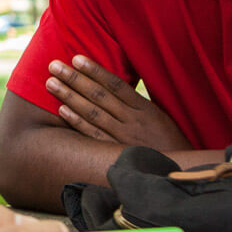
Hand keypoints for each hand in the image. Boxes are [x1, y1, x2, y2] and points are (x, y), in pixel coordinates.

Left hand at [45, 55, 191, 150]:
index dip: (95, 70)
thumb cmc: (170, 143)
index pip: (115, 84)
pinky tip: (62, 110)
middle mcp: (133, 120)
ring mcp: (123, 137)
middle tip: (54, 65)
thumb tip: (114, 86)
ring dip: (69, 96)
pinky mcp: (116, 153)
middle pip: (99, 95)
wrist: (181, 174)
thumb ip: (137, 104)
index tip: (76, 58)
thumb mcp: (160, 118)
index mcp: (145, 109)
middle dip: (75, 79)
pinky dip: (77, 122)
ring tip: (51, 83)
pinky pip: (93, 135)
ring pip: (93, 113)